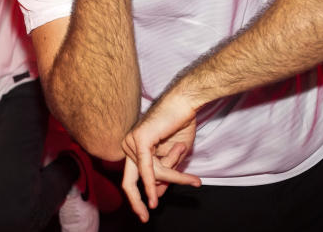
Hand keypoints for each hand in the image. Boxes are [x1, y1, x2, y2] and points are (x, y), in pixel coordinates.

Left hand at [121, 91, 200, 222]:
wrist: (185, 103)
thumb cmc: (180, 125)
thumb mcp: (173, 158)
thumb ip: (164, 174)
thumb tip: (155, 193)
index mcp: (133, 149)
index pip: (134, 178)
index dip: (141, 195)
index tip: (148, 209)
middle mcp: (128, 145)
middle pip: (129, 180)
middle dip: (136, 201)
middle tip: (144, 218)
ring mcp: (132, 142)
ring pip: (151, 175)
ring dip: (174, 178)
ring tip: (194, 180)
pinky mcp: (140, 140)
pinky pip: (147, 169)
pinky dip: (152, 184)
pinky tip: (154, 200)